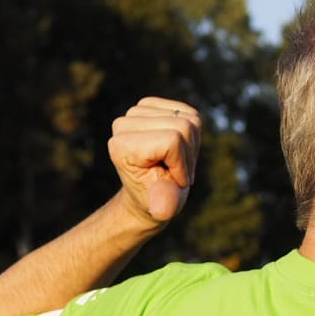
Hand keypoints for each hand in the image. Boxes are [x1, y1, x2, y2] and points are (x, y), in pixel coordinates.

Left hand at [107, 98, 201, 227]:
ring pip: (190, 119)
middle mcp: (124, 124)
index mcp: (121, 146)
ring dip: (192, 146)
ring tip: (177, 162)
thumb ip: (164, 204)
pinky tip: (179, 148)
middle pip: (184, 126)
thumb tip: (162, 209)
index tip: (173, 181)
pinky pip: (190, 113)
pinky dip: (193, 134)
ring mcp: (136, 111)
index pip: (173, 139)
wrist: (150, 191)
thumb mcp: (164, 207)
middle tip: (177, 172)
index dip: (182, 164)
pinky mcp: (150, 105)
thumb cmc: (158, 199)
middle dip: (188, 155)